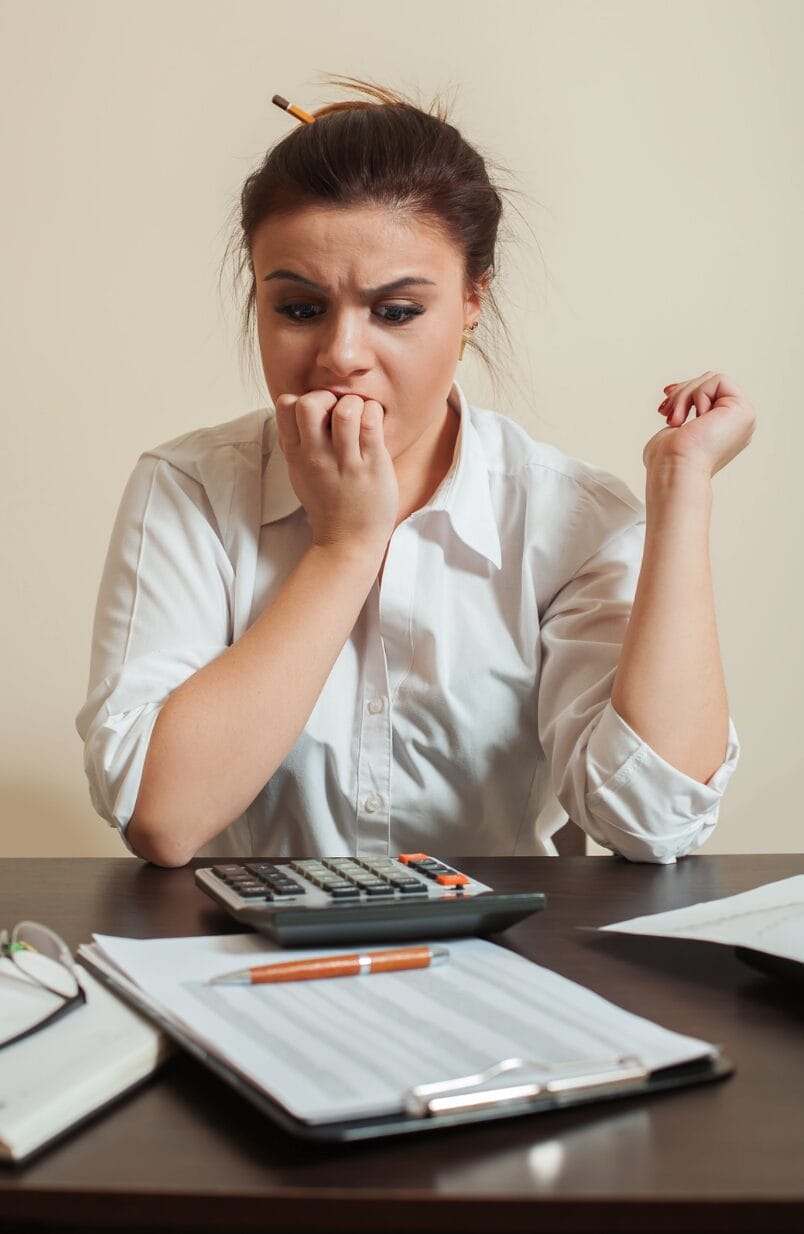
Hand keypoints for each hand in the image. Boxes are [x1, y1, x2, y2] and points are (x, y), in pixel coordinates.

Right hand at [275, 391, 398, 556]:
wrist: (349, 542)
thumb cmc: (328, 504)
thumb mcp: (299, 473)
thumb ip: (296, 442)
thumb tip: (295, 409)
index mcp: (296, 455)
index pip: (285, 405)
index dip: (304, 398)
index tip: (319, 414)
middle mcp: (317, 457)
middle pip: (310, 403)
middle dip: (327, 396)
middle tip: (339, 412)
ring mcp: (345, 462)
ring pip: (346, 410)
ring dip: (355, 404)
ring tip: (361, 418)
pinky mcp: (372, 466)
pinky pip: (372, 423)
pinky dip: (374, 413)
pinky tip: (374, 424)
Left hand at [644, 371, 755, 479]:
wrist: (675, 470)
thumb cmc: (667, 461)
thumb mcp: (673, 429)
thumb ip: (680, 412)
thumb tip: (671, 393)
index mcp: (724, 431)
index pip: (707, 394)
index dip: (684, 393)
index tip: (664, 407)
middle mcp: (737, 424)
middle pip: (708, 384)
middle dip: (681, 393)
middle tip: (666, 413)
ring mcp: (743, 417)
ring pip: (711, 380)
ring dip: (684, 396)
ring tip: (674, 419)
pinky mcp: (743, 410)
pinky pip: (718, 380)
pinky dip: (698, 394)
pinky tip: (695, 418)